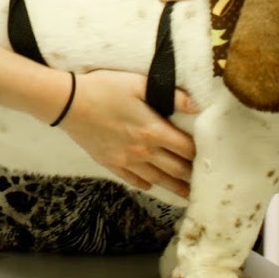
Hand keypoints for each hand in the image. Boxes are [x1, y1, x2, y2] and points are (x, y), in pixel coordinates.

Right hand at [59, 69, 198, 195]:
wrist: (68, 103)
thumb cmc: (104, 88)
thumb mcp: (139, 83)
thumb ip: (172, 96)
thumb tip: (198, 106)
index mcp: (154, 130)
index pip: (187, 148)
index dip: (201, 154)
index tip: (211, 156)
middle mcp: (144, 151)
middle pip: (176, 169)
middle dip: (192, 176)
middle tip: (205, 183)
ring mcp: (127, 160)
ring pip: (158, 180)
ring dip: (175, 187)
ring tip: (188, 194)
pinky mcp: (111, 164)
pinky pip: (135, 181)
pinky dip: (147, 184)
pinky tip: (152, 183)